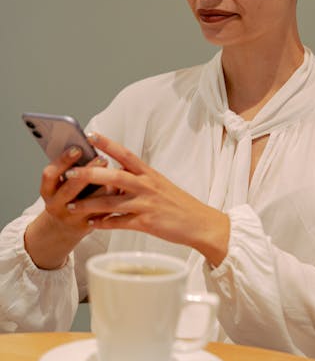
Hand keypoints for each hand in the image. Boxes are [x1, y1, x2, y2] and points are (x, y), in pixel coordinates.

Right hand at [24, 146, 109, 268]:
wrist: (64, 225)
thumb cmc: (67, 195)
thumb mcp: (61, 183)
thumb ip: (72, 168)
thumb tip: (90, 147)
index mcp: (47, 191)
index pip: (50, 174)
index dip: (63, 160)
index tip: (78, 148)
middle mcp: (56, 205)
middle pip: (70, 188)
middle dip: (87, 172)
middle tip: (102, 158)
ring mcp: (71, 217)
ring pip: (89, 203)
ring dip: (103, 187)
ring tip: (117, 173)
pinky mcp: (86, 226)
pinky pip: (101, 212)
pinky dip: (112, 200)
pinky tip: (121, 188)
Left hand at [64, 133, 229, 266]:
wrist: (199, 223)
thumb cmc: (178, 204)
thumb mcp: (159, 185)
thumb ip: (137, 180)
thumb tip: (115, 175)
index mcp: (149, 174)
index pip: (126, 154)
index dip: (108, 144)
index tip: (90, 135)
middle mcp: (147, 186)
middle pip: (115, 176)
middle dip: (90, 174)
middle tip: (70, 172)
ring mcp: (146, 204)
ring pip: (112, 202)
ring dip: (90, 204)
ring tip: (71, 206)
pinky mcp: (147, 223)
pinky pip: (119, 223)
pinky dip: (104, 224)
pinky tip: (91, 225)